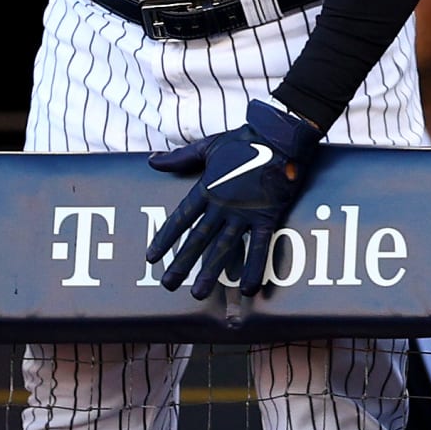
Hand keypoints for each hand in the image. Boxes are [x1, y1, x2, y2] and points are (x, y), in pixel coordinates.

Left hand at [146, 98, 320, 299]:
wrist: (279, 135)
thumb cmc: (244, 139)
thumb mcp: (207, 146)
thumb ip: (180, 157)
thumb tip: (152, 161)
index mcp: (207, 187)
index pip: (180, 218)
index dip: (165, 238)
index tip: (151, 257)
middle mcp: (222, 204)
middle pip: (197, 239)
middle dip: (181, 263)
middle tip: (167, 285)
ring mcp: (244, 212)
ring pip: (224, 248)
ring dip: (210, 272)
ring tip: (198, 294)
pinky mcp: (268, 216)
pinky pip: (260, 247)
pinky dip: (255, 268)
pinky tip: (248, 288)